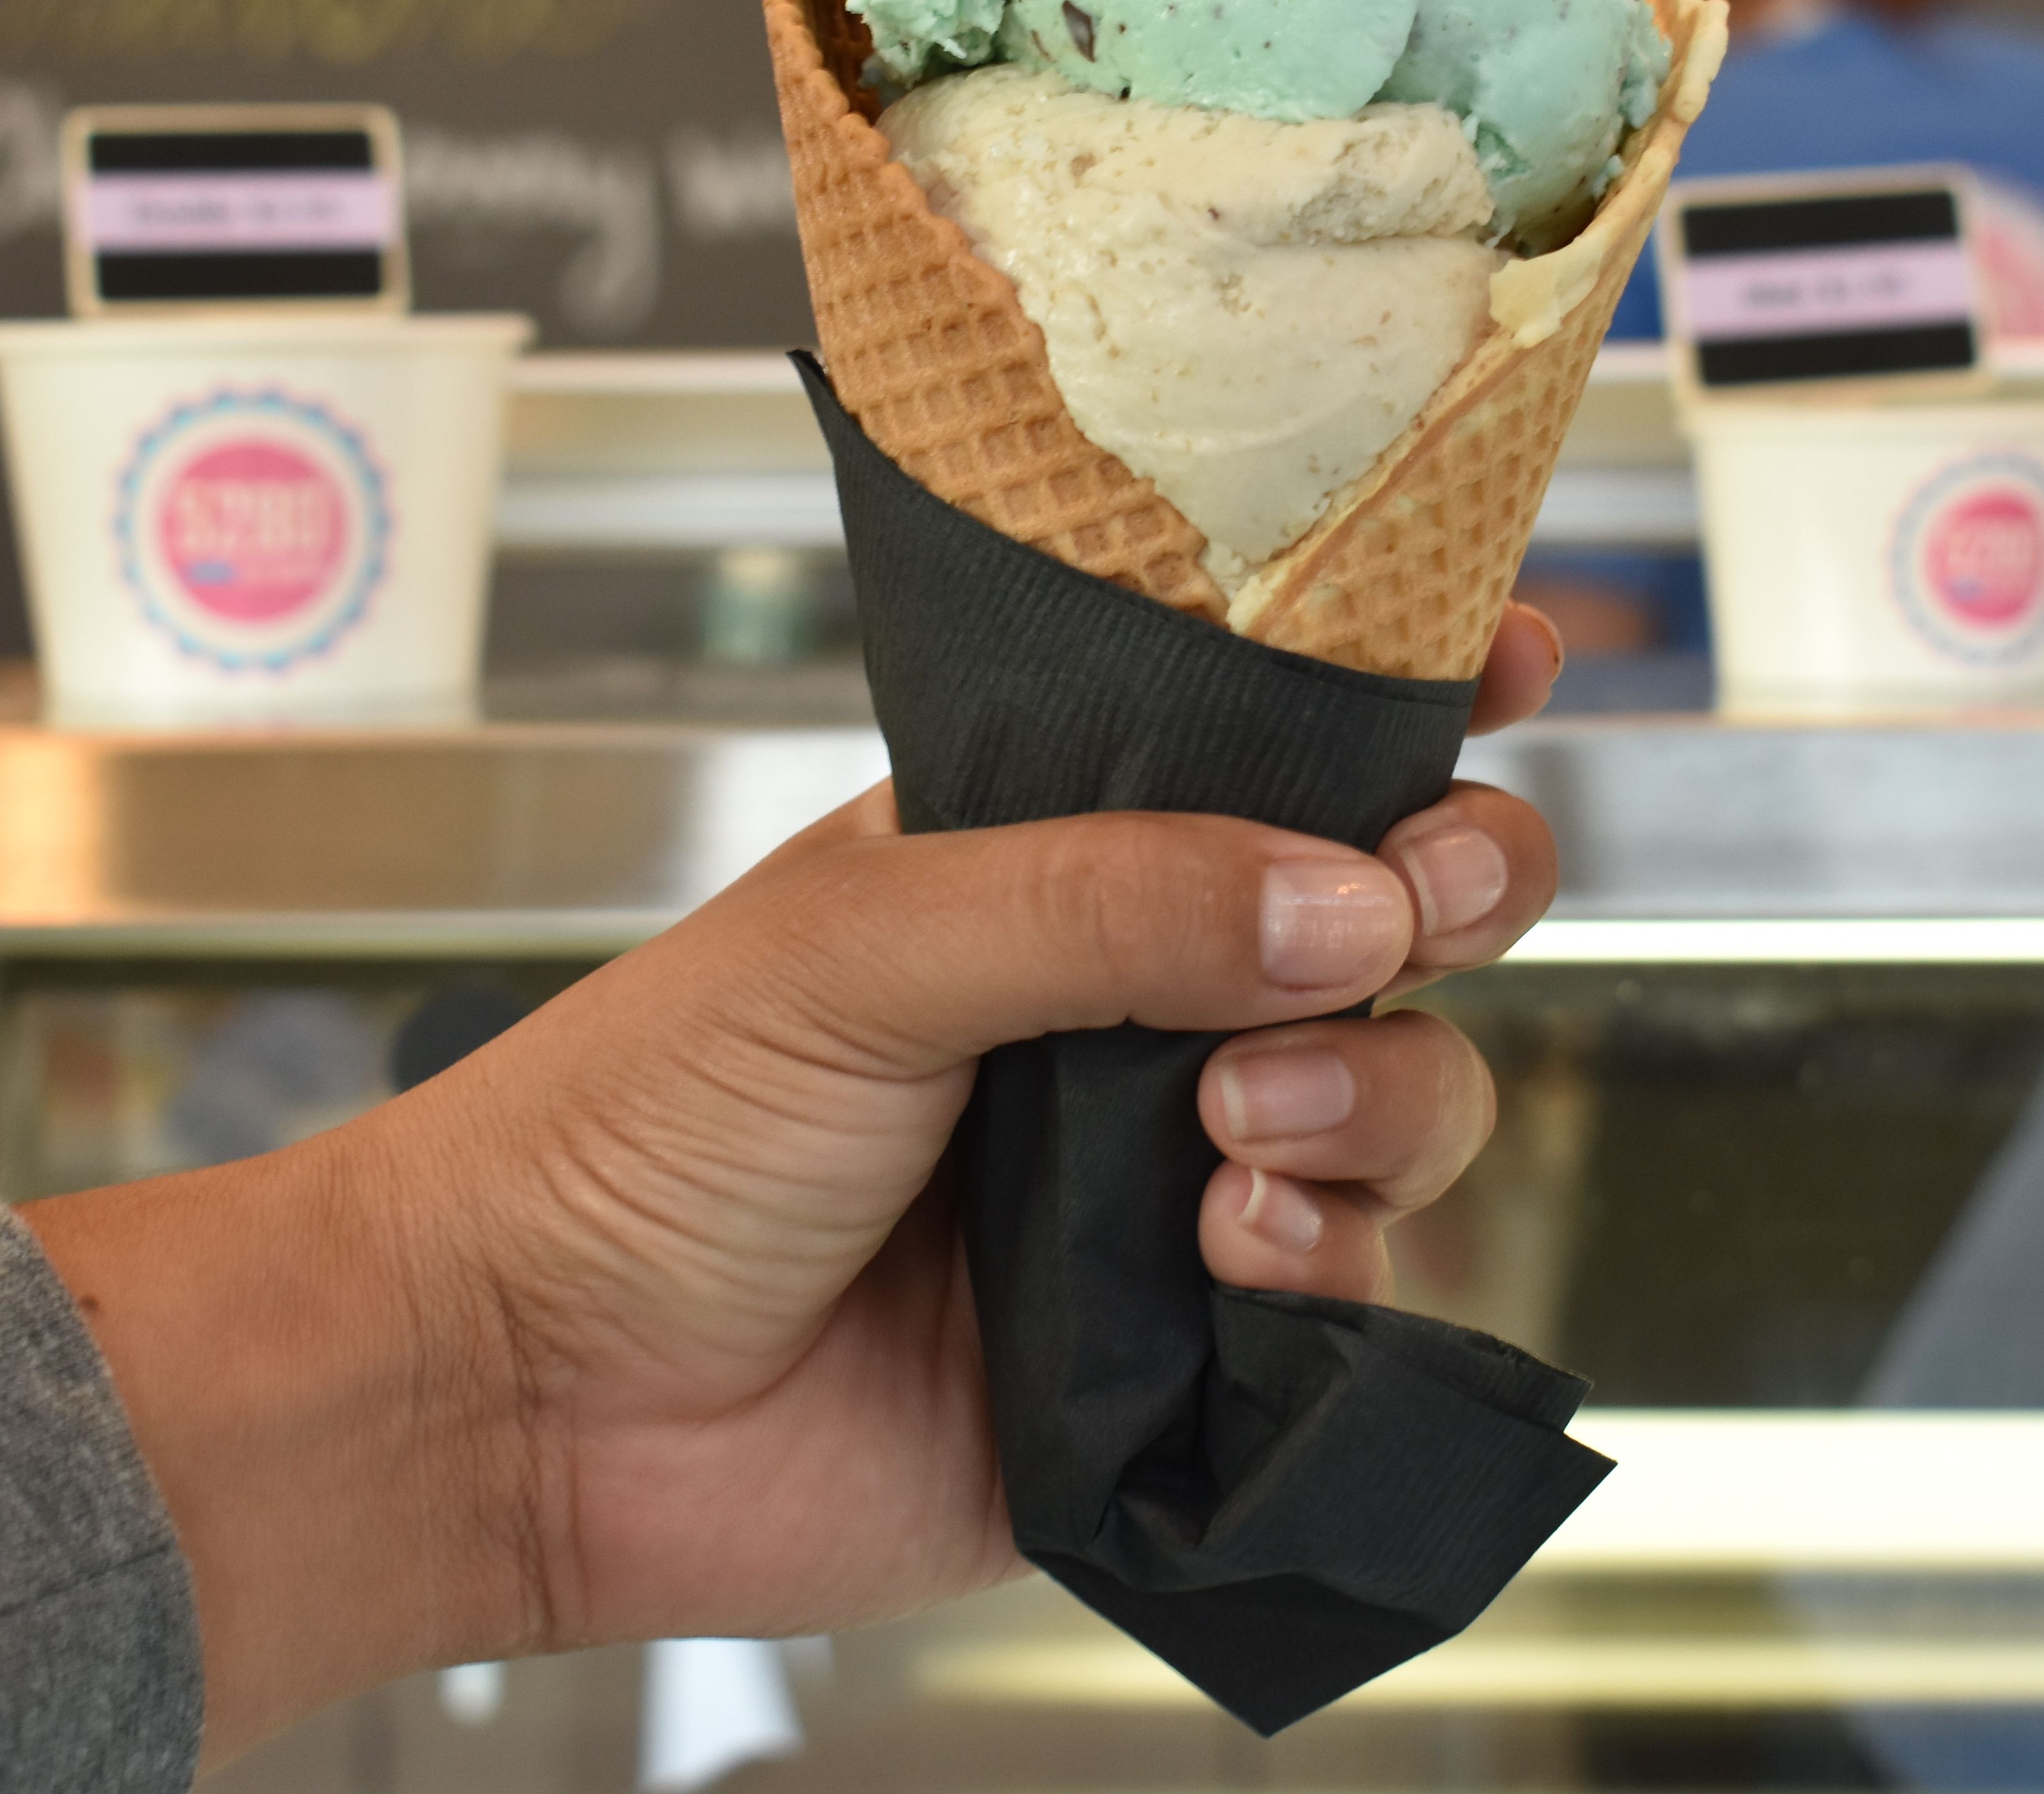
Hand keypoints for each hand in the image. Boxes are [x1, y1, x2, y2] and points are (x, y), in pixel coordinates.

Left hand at [26, 603, 1566, 1759]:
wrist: (528, 1394)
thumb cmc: (631, 1127)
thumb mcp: (857, 946)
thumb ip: (1108, 898)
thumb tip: (1347, 898)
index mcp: (1051, 862)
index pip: (1268, 744)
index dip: (1408, 690)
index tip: (1515, 648)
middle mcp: (1131, 1010)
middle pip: (1396, 918)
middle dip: (1451, 892)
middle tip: (1405, 908)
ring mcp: (1160, 1185)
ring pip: (1404, 1104)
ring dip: (1375, 1093)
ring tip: (1236, 1128)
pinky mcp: (1170, 1359)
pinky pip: (1347, 1296)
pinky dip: (1328, 1265)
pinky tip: (1225, 1256)